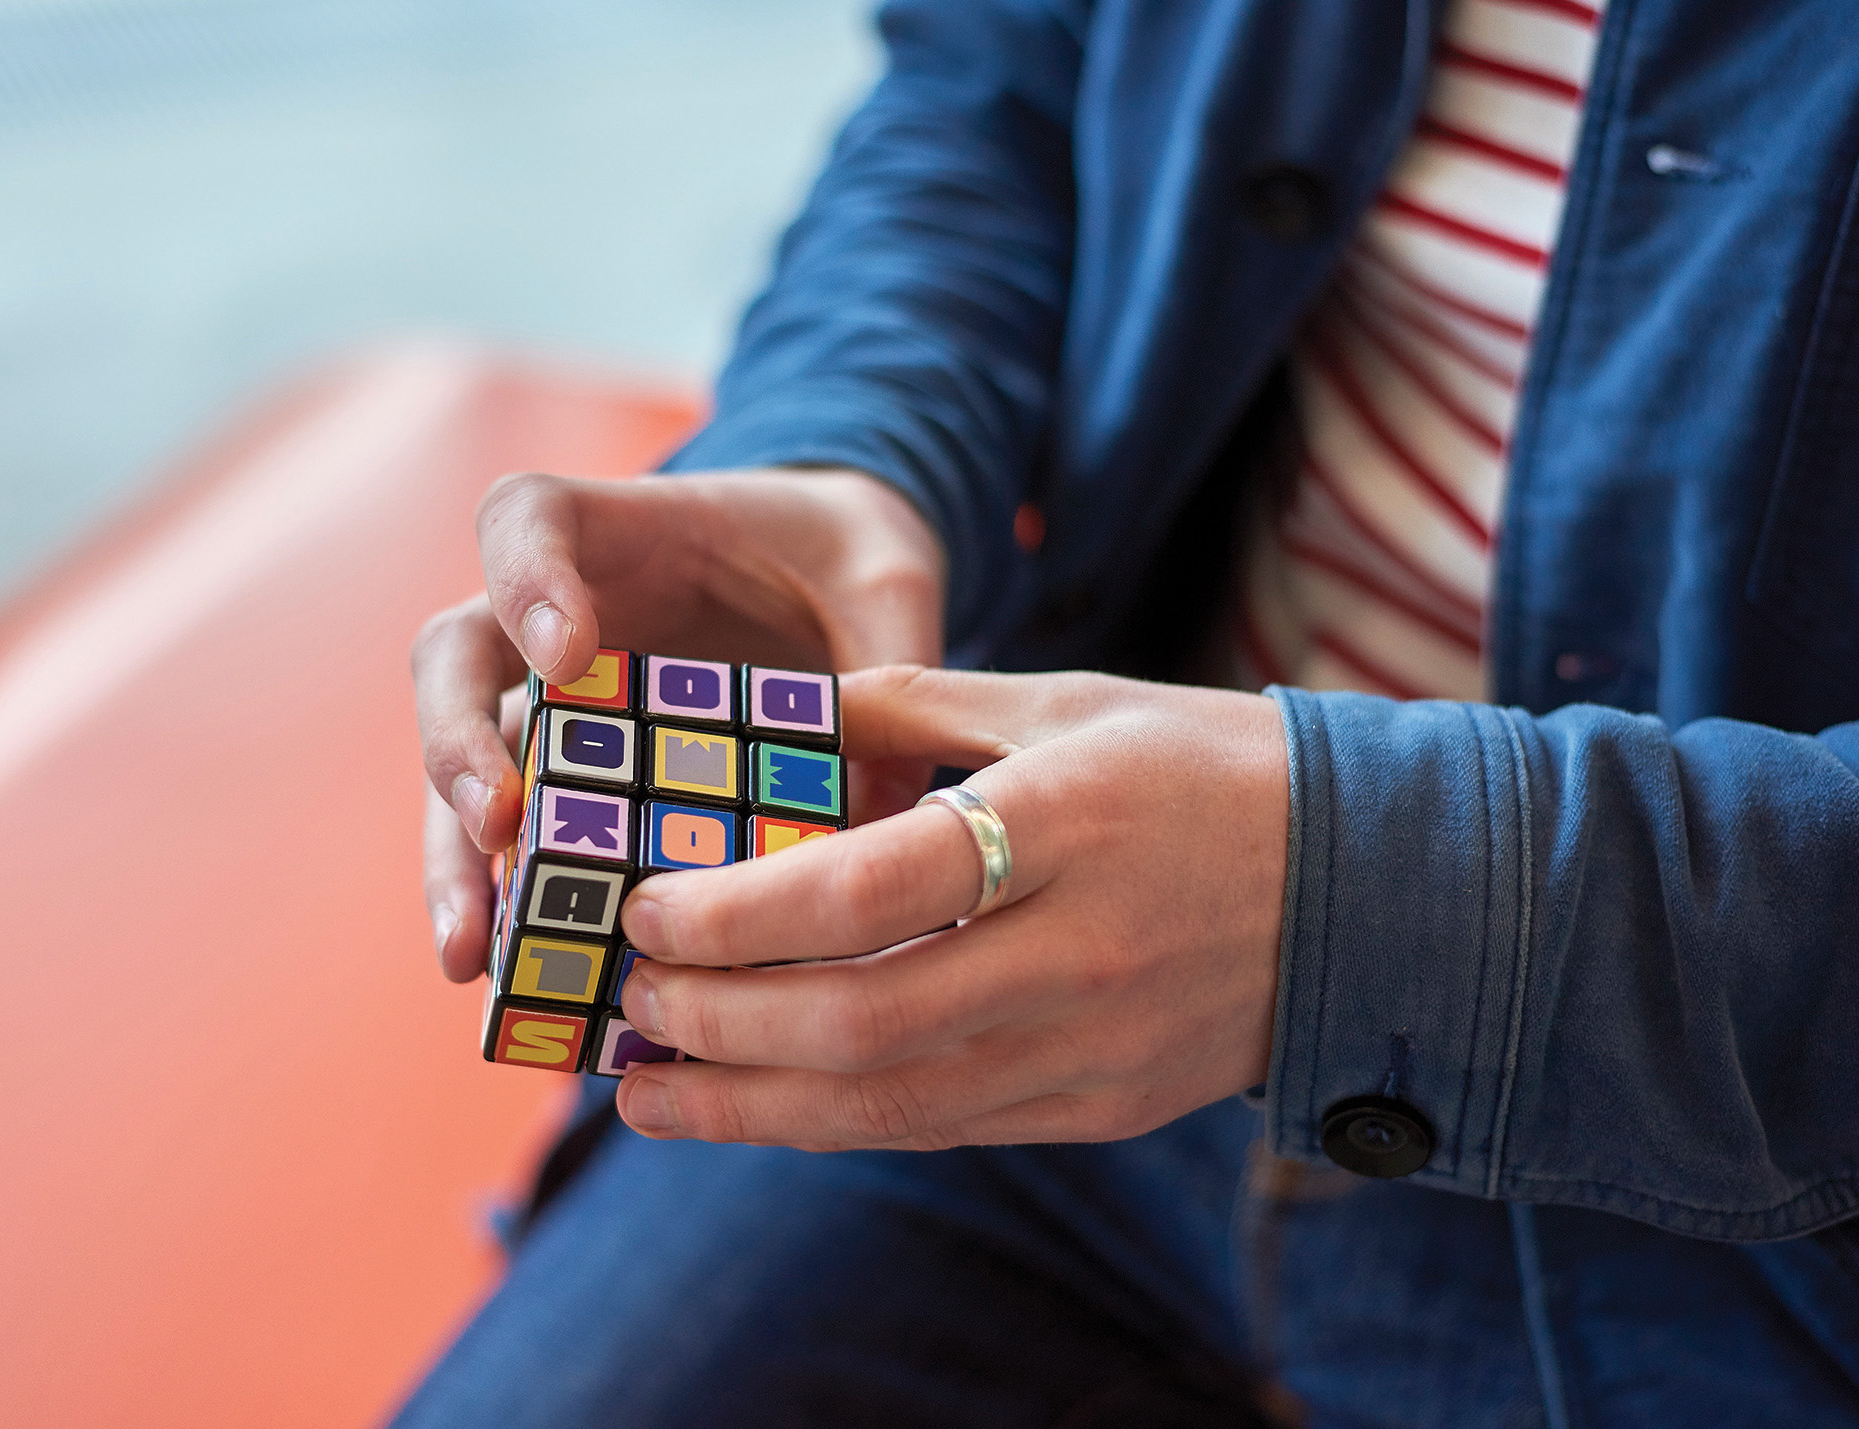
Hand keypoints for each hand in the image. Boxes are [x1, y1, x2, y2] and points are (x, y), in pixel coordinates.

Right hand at [414, 468, 944, 981]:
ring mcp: (551, 705)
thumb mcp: (888, 582)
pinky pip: (519, 845)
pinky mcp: (571, 784)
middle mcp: (554, 617)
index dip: (524, 579)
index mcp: (620, 531)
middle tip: (500, 824)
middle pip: (454, 657)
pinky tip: (520, 986)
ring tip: (469, 954)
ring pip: (463, 770)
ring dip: (456, 862)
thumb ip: (886, 665)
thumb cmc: (848, 557)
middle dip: (459, 743)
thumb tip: (879, 817)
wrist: (833, 580)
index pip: (526, 520)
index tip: (565, 655)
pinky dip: (514, 911)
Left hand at [609, 666, 1289, 1148]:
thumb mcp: (1076, 700)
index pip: (874, 885)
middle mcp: (1080, 949)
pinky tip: (755, 1109)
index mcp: (1069, 821)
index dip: (740, 913)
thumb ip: (924, 700)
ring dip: (750, 1105)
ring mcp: (1094, 1045)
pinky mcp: (1101, 1106)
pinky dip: (833, 1123)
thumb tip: (794, 710)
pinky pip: (943, 1126)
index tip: (646, 912)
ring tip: (647, 1090)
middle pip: (862, 1019)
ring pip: (890, 1102)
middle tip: (627, 1001)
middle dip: (719, 1023)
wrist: (1372, 888)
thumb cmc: (1209, 769)